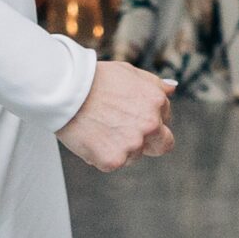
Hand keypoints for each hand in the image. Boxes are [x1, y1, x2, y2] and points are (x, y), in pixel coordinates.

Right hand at [58, 62, 174, 172]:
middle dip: (149, 142)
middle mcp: (150, 125)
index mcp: (157, 102)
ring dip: (121, 148)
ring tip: (99, 128)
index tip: (129, 116)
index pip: (164, 121)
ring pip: (134, 156)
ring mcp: (133, 144)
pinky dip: (101, 155)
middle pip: (163, 145)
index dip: (147, 120)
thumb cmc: (94, 79)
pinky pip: (112, 164)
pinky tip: (90, 138)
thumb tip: (172, 89)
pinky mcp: (113, 160)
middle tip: (123, 132)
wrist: (65, 90)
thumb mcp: (130, 73)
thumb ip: (154, 85)